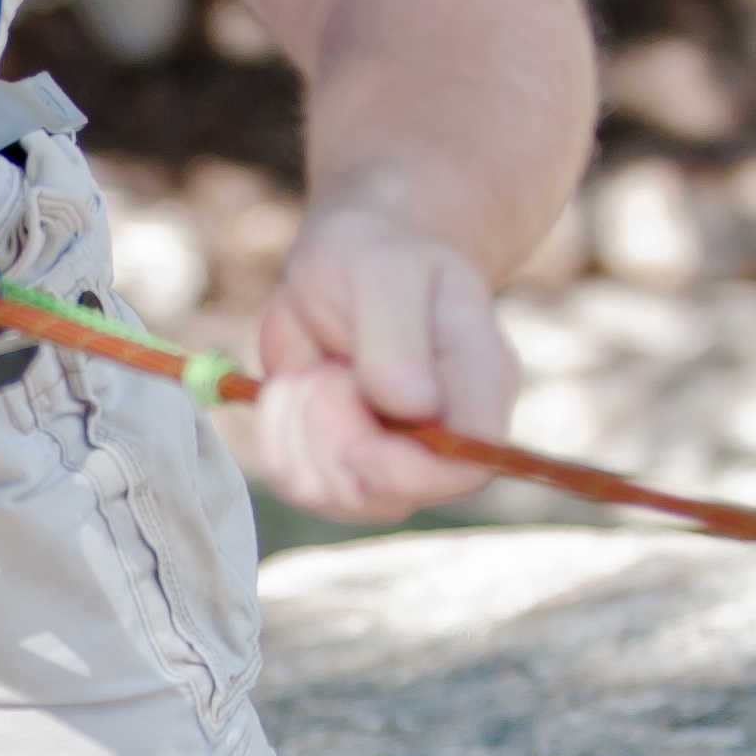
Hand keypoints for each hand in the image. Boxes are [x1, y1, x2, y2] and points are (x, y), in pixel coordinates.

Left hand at [252, 203, 516, 523]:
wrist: (344, 267)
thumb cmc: (378, 258)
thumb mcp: (385, 273)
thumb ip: (397, 337)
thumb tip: (413, 404)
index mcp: (478, 386)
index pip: (467, 465)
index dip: (410, 472)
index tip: (357, 442)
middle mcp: (443, 435)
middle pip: (395, 493)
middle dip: (336, 441)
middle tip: (328, 374)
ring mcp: (392, 457)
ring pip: (339, 497)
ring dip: (301, 433)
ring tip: (313, 373)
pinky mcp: (341, 465)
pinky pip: (299, 484)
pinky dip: (277, 438)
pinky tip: (289, 390)